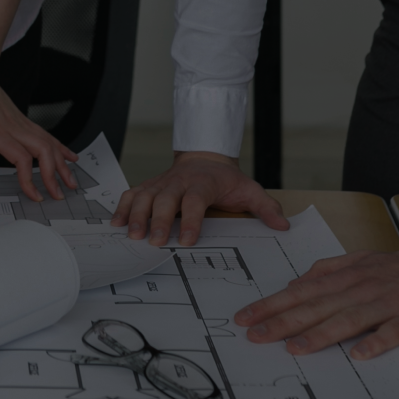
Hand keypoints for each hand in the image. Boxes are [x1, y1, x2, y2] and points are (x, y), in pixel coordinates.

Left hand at [0, 70, 75, 200]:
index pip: (21, 158)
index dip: (29, 178)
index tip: (33, 194)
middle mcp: (13, 127)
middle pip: (43, 152)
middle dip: (54, 175)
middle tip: (58, 195)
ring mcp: (21, 123)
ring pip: (49, 144)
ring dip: (62, 164)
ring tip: (70, 182)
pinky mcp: (23, 121)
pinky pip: (47, 136)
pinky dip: (60, 148)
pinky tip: (70, 157)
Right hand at [112, 151, 286, 245]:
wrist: (204, 158)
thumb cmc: (225, 180)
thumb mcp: (249, 189)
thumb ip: (265, 208)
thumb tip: (283, 225)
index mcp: (203, 184)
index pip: (195, 201)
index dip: (191, 220)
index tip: (188, 240)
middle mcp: (178, 182)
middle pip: (165, 199)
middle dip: (158, 220)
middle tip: (155, 241)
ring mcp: (161, 183)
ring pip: (144, 196)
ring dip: (136, 215)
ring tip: (131, 235)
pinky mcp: (148, 186)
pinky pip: (132, 195)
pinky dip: (122, 208)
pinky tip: (116, 224)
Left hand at [233, 250, 398, 359]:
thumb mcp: (362, 261)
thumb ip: (328, 270)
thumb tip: (296, 282)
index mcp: (348, 277)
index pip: (302, 292)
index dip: (272, 305)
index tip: (246, 318)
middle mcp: (363, 288)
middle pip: (318, 306)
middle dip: (284, 321)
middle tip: (256, 336)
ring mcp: (388, 302)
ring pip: (350, 318)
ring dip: (322, 333)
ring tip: (296, 348)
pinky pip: (394, 331)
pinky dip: (377, 341)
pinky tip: (361, 354)